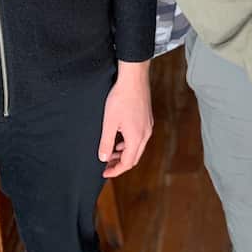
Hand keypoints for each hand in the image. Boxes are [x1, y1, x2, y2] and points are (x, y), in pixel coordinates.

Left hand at [98, 59, 153, 176]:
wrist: (134, 79)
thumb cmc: (120, 98)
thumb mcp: (109, 123)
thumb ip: (106, 143)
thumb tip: (103, 158)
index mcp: (136, 138)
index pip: (127, 163)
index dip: (115, 170)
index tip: (104, 173)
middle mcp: (145, 134)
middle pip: (134, 157)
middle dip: (120, 164)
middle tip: (106, 165)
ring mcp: (148, 126)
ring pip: (137, 148)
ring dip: (124, 153)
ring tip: (111, 152)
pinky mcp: (147, 118)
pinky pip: (140, 138)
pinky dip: (129, 143)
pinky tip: (120, 137)